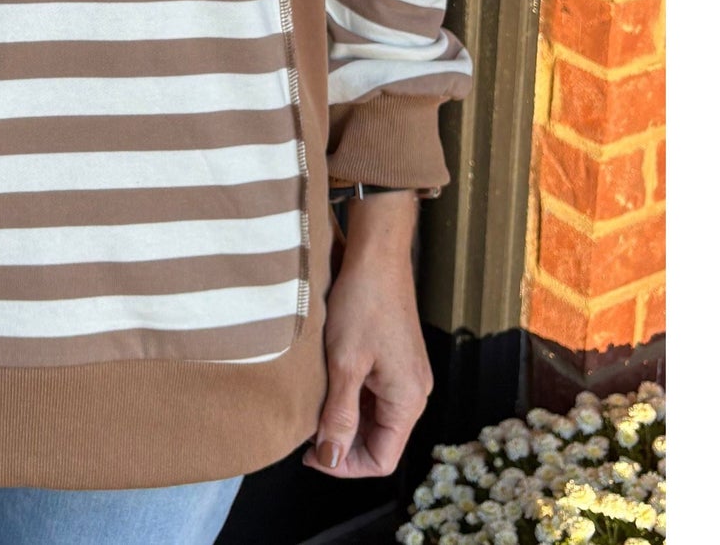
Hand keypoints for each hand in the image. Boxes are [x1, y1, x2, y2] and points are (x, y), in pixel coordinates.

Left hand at [304, 191, 433, 479]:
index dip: (345, 465)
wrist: (376, 254)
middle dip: (343, 442)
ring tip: (313, 406)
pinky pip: (375, 394)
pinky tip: (327, 384)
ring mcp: (406, 375)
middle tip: (306, 431)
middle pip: (380, 441)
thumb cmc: (362, 302)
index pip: (382, 460)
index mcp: (408, 400)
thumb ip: (339, 415)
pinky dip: (352, 397)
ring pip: (375, 418)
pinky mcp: (396, 358)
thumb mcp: (344, 363)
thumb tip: (330, 457)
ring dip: (345, 419)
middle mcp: (414, 392)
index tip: (310, 453)